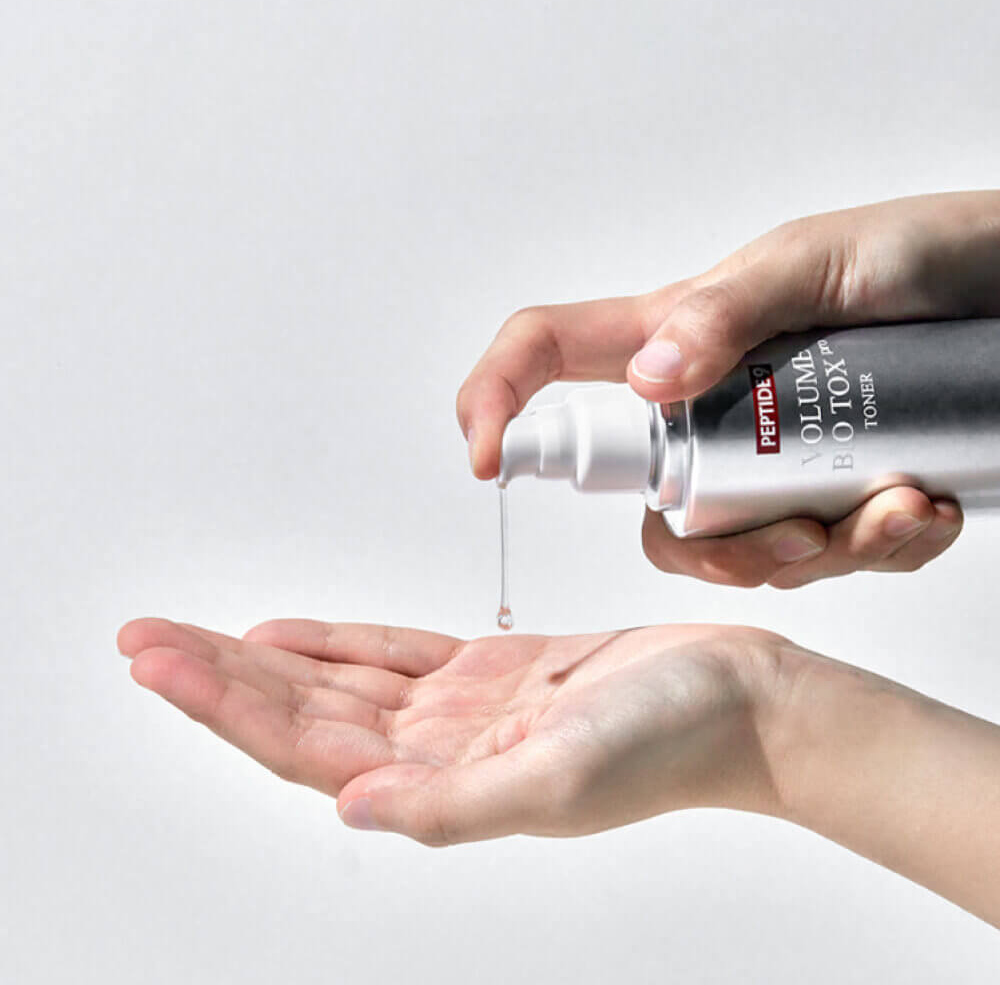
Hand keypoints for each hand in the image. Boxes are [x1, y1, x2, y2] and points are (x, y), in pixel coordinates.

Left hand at [120, 614, 999, 924]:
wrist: (740, 699)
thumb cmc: (673, 738)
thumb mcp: (564, 774)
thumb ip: (455, 804)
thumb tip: (352, 808)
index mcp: (444, 784)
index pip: (304, 746)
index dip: (226, 706)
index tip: (159, 662)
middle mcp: (438, 752)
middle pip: (301, 712)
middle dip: (218, 677)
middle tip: (142, 639)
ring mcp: (460, 711)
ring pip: (335, 682)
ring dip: (264, 659)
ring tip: (195, 635)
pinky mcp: (490, 672)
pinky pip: (392, 656)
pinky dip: (337, 644)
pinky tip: (293, 636)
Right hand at [457, 191, 999, 586]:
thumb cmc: (921, 253)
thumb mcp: (818, 261)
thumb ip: (726, 309)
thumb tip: (645, 378)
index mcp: (678, 337)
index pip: (551, 360)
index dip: (497, 402)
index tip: (487, 461)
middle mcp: (709, 410)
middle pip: (649, 504)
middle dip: (716, 546)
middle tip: (800, 530)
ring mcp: (768, 459)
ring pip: (737, 550)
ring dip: (820, 551)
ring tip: (897, 505)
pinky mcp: (831, 493)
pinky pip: (823, 556)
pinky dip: (880, 548)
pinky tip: (925, 507)